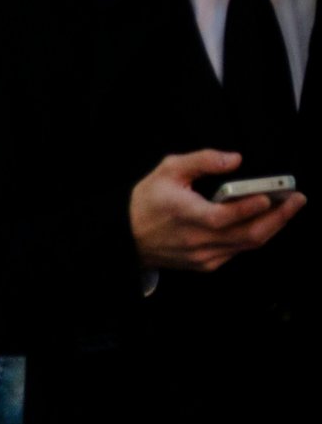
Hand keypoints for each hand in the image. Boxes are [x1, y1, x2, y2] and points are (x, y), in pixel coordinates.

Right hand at [128, 150, 304, 270]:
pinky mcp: (206, 264)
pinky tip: (262, 223)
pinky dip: (253, 237)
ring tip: (287, 209)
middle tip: (297, 199)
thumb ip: (202, 161)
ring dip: (272, 227)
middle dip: (279, 217)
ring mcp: (204, 256)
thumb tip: (234, 159)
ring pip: (248, 244)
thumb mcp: (168, 170)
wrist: (127, 235)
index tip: (271, 196)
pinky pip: (238, 251)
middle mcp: (198, 240)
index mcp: (188, 216)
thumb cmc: (146, 201)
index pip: (225, 216)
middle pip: (248, 234)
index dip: (251, 207)